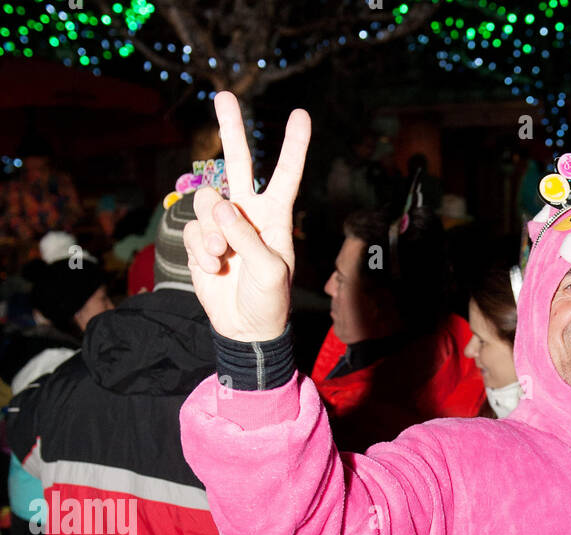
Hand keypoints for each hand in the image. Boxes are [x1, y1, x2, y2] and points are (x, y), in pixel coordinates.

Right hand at [183, 90, 309, 341]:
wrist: (244, 328)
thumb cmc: (268, 300)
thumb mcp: (269, 271)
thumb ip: (246, 237)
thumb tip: (221, 206)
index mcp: (275, 217)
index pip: (285, 176)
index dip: (293, 147)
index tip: (301, 115)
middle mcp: (248, 213)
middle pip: (238, 163)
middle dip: (231, 129)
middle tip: (224, 95)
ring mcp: (223, 225)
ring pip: (206, 201)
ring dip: (212, 230)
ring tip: (223, 257)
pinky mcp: (201, 239)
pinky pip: (194, 230)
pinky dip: (201, 250)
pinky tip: (213, 268)